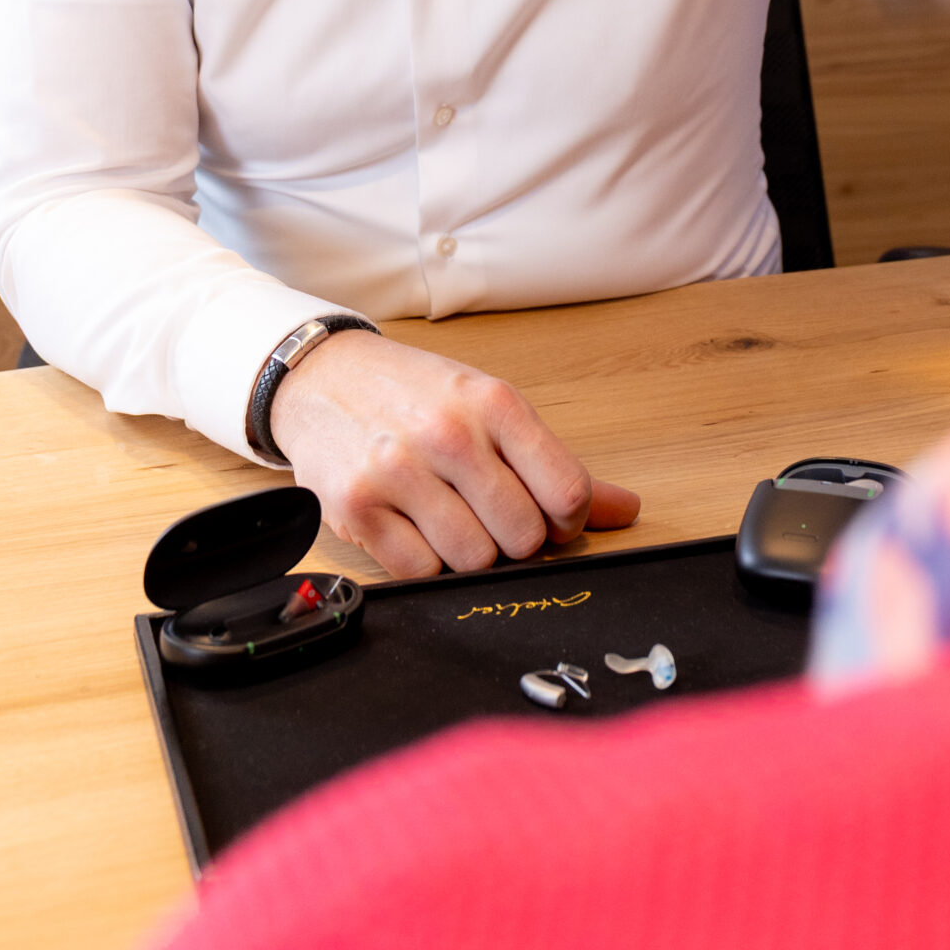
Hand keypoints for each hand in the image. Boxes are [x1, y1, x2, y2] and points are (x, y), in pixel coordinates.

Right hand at [269, 329, 640, 578]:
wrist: (324, 377)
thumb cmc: (416, 393)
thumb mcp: (491, 407)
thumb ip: (554, 464)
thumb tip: (624, 511)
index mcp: (495, 403)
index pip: (566, 491)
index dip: (567, 521)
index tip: (550, 519)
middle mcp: (449, 434)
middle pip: (522, 536)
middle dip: (516, 540)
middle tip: (492, 517)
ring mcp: (399, 471)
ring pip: (473, 560)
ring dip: (469, 552)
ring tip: (451, 517)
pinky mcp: (358, 507)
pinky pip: (420, 572)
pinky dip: (425, 562)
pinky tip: (416, 527)